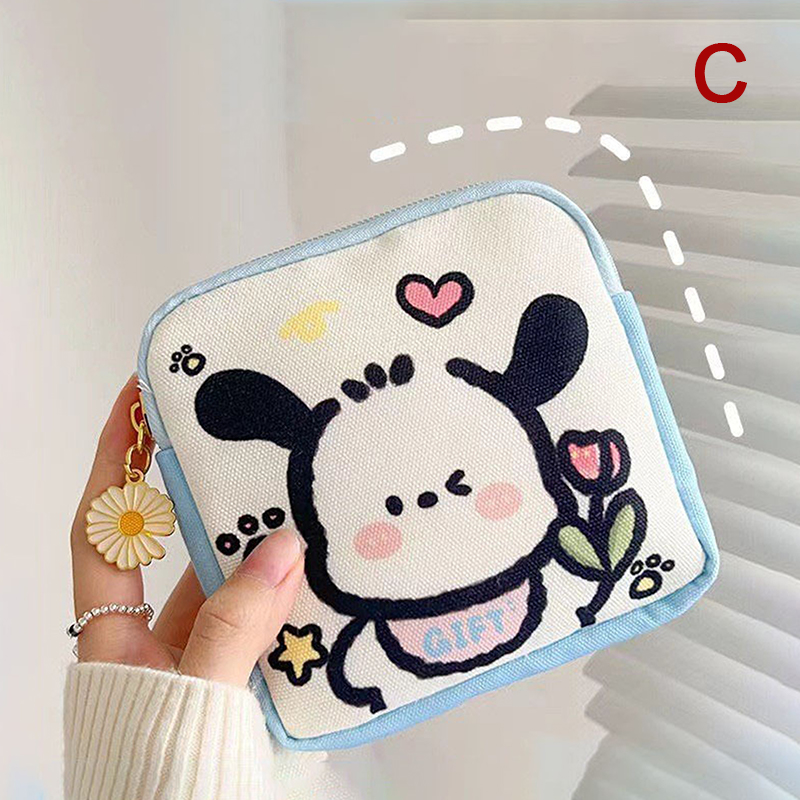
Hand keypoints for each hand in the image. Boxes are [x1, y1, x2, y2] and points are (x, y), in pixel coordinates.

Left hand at [70, 375, 303, 685]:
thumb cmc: (167, 789)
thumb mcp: (198, 704)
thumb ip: (234, 629)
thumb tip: (280, 548)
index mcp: (113, 641)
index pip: (104, 528)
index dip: (115, 462)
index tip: (136, 400)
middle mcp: (152, 641)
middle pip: (177, 548)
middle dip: (210, 495)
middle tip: (250, 439)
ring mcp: (201, 660)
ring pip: (233, 586)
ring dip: (267, 550)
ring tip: (306, 499)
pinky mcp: (243, 680)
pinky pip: (269, 622)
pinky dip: (295, 597)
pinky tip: (330, 573)